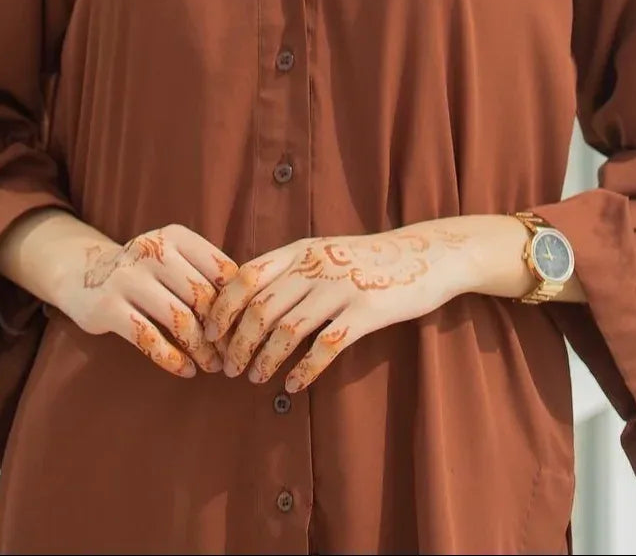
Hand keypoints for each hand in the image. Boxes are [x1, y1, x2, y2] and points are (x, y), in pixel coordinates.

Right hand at [61, 223, 239, 378]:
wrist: (82, 273)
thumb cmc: (144, 271)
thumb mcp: (173, 257)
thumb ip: (204, 273)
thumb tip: (248, 308)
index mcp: (176, 236)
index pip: (221, 270)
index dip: (238, 303)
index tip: (245, 328)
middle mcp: (153, 251)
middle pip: (203, 297)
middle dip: (222, 332)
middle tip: (232, 354)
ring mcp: (128, 278)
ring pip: (179, 320)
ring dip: (201, 349)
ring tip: (212, 365)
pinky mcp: (108, 307)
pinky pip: (149, 339)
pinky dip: (172, 359)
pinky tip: (186, 370)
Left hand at [202, 222, 471, 392]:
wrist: (425, 256)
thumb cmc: (368, 259)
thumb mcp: (324, 252)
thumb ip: (291, 269)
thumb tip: (247, 298)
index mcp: (301, 250)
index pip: (247, 275)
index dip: (223, 306)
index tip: (210, 333)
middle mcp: (316, 266)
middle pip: (261, 307)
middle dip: (238, 342)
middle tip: (229, 368)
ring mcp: (341, 287)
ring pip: (288, 330)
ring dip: (265, 359)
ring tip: (255, 379)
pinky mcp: (366, 311)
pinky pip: (326, 346)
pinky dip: (305, 370)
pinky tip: (293, 385)